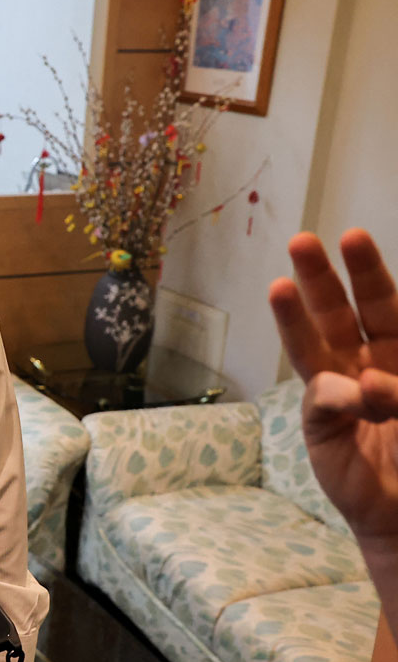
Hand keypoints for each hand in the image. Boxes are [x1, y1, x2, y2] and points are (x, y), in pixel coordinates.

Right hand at [268, 229, 397, 544]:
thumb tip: (369, 382)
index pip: (382, 303)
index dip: (367, 271)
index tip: (352, 237)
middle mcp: (365, 363)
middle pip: (338, 312)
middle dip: (321, 278)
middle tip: (302, 242)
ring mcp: (339, 391)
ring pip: (313, 344)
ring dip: (295, 315)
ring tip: (279, 285)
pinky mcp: (321, 424)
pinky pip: (324, 398)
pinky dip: (340, 393)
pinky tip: (359, 393)